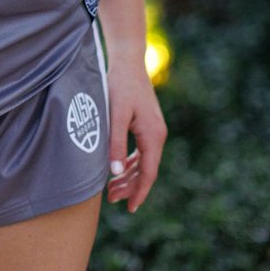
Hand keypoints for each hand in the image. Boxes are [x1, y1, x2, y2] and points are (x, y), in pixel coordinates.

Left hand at [105, 61, 166, 212]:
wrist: (127, 61)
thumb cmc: (119, 85)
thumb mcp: (115, 115)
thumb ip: (115, 143)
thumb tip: (115, 172)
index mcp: (153, 135)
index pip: (149, 172)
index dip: (139, 192)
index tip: (130, 209)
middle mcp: (158, 135)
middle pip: (147, 170)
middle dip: (131, 187)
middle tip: (111, 199)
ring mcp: (154, 130)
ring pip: (144, 162)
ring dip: (129, 176)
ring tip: (111, 189)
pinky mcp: (147, 124)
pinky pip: (142, 151)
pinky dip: (130, 163)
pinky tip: (118, 169)